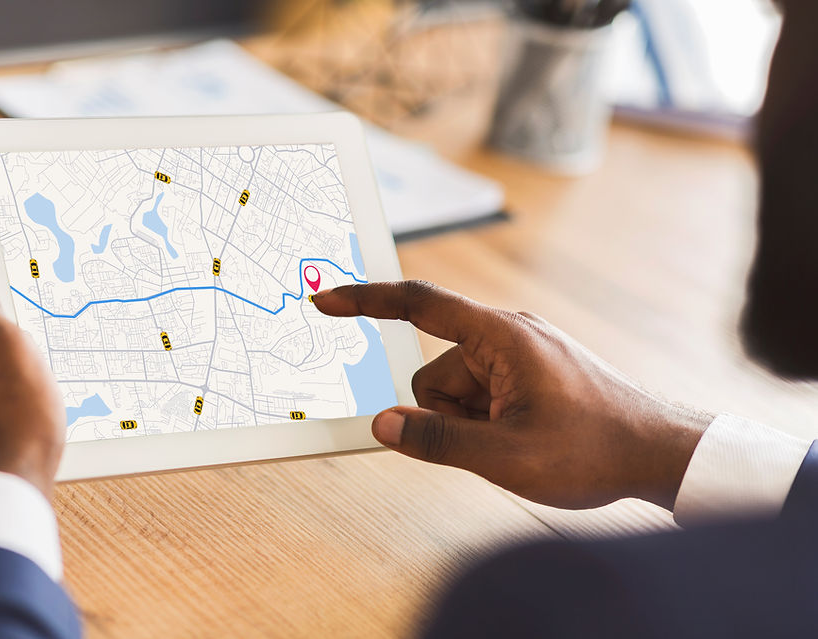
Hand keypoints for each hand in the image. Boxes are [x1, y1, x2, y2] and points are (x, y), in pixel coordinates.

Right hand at [314, 281, 712, 510]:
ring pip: (456, 391)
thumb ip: (436, 441)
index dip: (366, 301)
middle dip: (448, 415)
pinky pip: (481, 395)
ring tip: (518, 443)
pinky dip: (487, 422)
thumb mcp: (506, 456)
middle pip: (434, 373)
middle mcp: (508, 335)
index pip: (419, 305)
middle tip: (497, 443)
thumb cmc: (594, 449)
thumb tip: (382, 424)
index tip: (326, 299)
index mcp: (501, 336)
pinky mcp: (529, 371)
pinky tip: (525, 439)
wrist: (660, 454)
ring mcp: (520, 353)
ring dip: (470, 424)